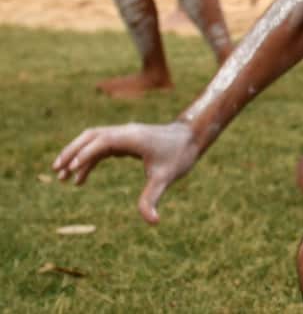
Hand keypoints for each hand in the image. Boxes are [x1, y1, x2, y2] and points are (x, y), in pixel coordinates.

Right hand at [52, 122, 198, 223]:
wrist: (192, 137)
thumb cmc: (179, 155)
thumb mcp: (167, 178)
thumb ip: (153, 198)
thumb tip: (153, 222)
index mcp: (132, 137)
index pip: (102, 141)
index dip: (85, 154)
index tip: (71, 170)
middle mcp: (125, 132)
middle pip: (91, 136)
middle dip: (72, 151)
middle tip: (57, 170)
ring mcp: (125, 135)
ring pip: (93, 140)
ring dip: (77, 155)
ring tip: (62, 177)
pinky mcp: (125, 140)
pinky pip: (101, 148)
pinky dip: (88, 160)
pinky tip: (80, 179)